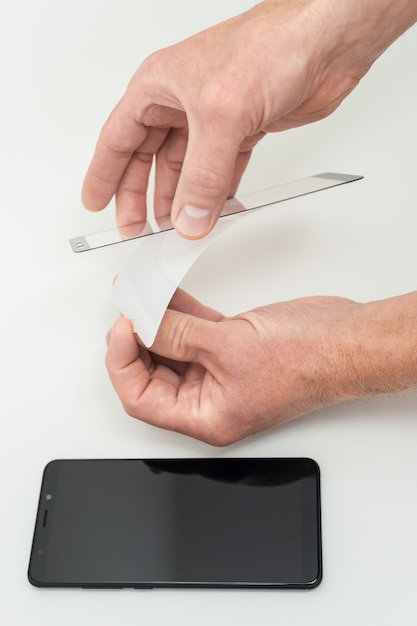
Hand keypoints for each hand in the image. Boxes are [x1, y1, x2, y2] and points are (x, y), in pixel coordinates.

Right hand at [82, 0, 416, 238]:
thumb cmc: (269, 47)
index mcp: (160, 86)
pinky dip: (215, 194)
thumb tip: (188, 219)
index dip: (105, 173)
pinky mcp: (243, 130)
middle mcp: (182, 102)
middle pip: (149, 159)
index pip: (118, 137)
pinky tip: (212, 213)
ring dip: (181, 200)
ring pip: (186, 169)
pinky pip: (220, 171)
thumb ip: (202, 176)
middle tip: (137, 228)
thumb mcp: (220, 117)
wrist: (326, 42)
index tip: (96, 203)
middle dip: (141, 196)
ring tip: (175, 229)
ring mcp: (213, 118)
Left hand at [106, 289, 365, 444]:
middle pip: (152, 372)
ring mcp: (220, 370)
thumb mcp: (229, 346)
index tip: (122, 328)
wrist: (348, 340)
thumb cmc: (308, 361)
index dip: (123, 363)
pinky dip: (177, 312)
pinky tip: (165, 294)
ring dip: (155, 321)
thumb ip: (178, 334)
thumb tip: (141, 325)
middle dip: (135, 339)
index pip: (142, 398)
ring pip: (172, 347)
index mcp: (207, 417)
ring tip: (139, 295)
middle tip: (128, 308)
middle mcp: (210, 398)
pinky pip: (192, 330)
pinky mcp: (230, 346)